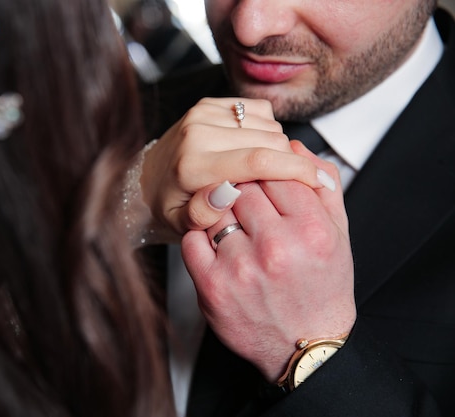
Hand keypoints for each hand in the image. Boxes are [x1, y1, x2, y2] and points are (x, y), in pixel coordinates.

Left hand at [140, 97, 332, 237]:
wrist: (145, 177)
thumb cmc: (168, 206)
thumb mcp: (181, 225)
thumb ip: (204, 215)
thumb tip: (230, 192)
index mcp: (192, 164)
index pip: (257, 160)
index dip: (295, 169)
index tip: (319, 181)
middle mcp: (197, 131)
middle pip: (269, 140)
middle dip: (287, 162)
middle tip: (285, 184)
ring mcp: (203, 112)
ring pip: (268, 124)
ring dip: (276, 146)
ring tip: (262, 171)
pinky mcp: (209, 103)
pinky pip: (259, 111)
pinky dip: (265, 130)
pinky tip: (252, 149)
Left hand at [181, 141, 355, 381]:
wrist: (305, 348)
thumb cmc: (323, 287)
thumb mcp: (339, 234)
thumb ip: (322, 185)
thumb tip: (295, 147)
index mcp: (311, 229)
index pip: (277, 170)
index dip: (268, 170)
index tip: (264, 180)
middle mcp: (276, 247)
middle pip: (243, 185)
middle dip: (244, 187)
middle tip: (247, 201)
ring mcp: (240, 268)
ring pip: (215, 207)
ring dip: (221, 209)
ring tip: (234, 223)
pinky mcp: (212, 287)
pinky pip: (193, 238)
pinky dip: (201, 234)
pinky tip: (217, 242)